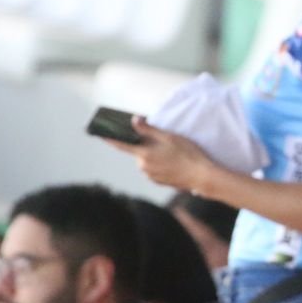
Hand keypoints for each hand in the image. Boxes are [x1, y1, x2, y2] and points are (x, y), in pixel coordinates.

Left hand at [102, 118, 217, 192]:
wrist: (202, 176)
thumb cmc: (188, 154)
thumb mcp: (169, 136)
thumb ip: (148, 129)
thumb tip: (134, 120)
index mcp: (144, 154)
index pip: (121, 144)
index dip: (108, 138)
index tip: (98, 133)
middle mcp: (143, 167)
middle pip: (138, 151)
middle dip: (145, 145)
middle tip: (163, 141)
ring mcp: (151, 176)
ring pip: (147, 160)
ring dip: (154, 155)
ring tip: (173, 153)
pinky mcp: (159, 181)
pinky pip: (154, 169)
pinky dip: (160, 164)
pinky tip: (174, 162)